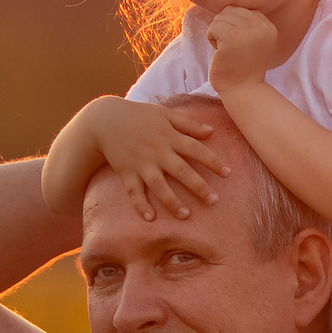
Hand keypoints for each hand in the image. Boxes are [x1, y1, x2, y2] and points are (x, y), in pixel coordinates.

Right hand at [92, 99, 228, 222]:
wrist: (105, 119)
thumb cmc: (139, 115)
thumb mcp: (165, 114)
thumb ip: (188, 124)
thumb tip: (212, 132)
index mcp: (170, 136)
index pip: (196, 150)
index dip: (213, 161)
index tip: (227, 173)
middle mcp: (158, 152)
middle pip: (182, 171)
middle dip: (198, 187)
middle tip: (214, 201)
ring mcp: (141, 163)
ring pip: (159, 185)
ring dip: (172, 201)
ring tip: (186, 215)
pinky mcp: (126, 172)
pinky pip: (133, 191)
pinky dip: (140, 205)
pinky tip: (150, 218)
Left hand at [207, 6, 278, 89]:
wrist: (243, 90)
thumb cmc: (243, 66)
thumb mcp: (254, 41)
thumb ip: (247, 23)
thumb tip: (227, 6)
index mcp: (269, 26)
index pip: (242, 10)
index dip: (234, 25)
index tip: (241, 44)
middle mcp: (261, 27)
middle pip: (230, 11)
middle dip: (224, 28)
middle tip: (232, 48)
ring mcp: (248, 32)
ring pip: (220, 18)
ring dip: (217, 34)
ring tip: (227, 51)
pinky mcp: (232, 39)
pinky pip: (213, 27)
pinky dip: (211, 39)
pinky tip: (221, 53)